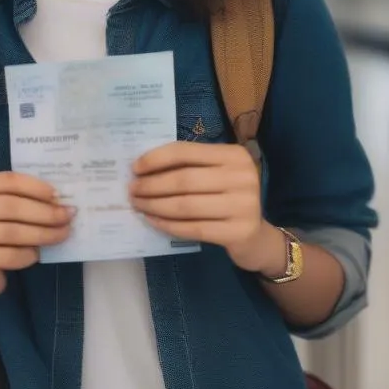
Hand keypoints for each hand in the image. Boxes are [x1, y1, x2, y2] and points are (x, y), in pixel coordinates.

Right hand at [0, 172, 72, 301]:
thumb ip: (13, 202)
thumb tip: (56, 201)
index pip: (5, 181)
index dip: (33, 186)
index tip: (57, 194)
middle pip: (9, 206)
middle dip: (43, 211)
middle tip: (67, 215)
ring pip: (9, 232)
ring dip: (41, 234)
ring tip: (61, 235)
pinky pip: (5, 256)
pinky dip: (26, 255)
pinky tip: (36, 254)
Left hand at [130, 143, 283, 274]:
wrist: (256, 236)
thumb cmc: (227, 198)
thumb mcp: (215, 174)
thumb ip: (189, 166)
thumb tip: (143, 166)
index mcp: (234, 155)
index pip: (186, 152)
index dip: (156, 159)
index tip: (135, 168)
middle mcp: (242, 176)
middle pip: (184, 180)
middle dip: (152, 185)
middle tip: (132, 190)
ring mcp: (243, 206)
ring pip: (186, 205)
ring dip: (155, 205)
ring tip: (138, 205)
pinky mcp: (238, 232)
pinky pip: (193, 228)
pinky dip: (168, 225)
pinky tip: (152, 221)